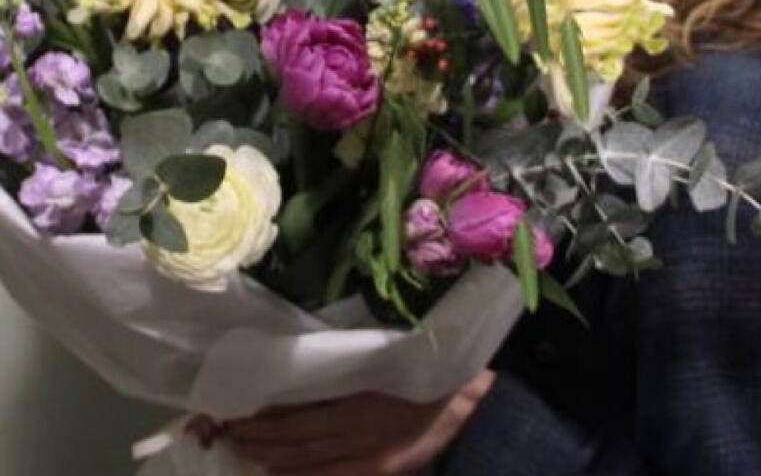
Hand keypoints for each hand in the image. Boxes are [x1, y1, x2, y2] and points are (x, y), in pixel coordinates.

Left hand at [224, 369, 495, 474]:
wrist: (467, 404)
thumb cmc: (427, 371)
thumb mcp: (387, 360)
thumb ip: (352, 365)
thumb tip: (308, 365)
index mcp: (361, 397)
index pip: (303, 412)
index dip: (270, 415)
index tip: (243, 407)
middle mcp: (359, 430)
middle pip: (299, 438)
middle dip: (261, 437)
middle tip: (230, 431)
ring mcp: (367, 455)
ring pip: (308, 461)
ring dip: (272, 456)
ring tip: (243, 451)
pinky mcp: (377, 469)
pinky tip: (277, 474)